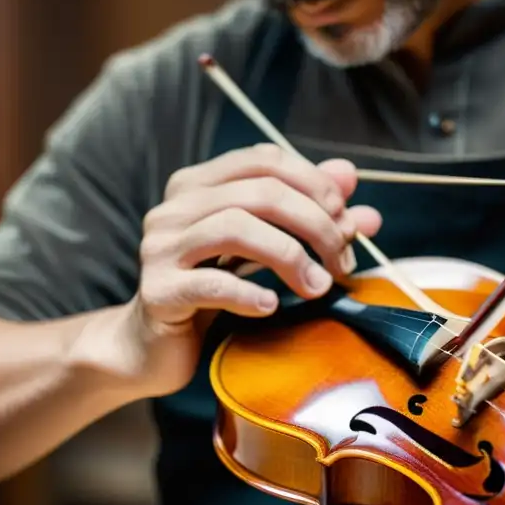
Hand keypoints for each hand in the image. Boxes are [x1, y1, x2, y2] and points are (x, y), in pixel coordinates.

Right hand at [124, 144, 380, 395]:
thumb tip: (350, 176)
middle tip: (341, 260)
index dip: (314, 183)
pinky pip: (211, 284)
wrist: (154, 345)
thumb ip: (305, 208)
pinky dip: (250, 293)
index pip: (265, 159)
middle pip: (260, 193)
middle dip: (315, 224)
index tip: (345, 218)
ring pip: (236, 228)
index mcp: (199, 184)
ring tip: (318, 286)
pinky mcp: (158, 292)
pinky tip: (272, 305)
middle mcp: (175, 207)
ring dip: (291, 256)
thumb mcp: (262, 244)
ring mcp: (161, 248)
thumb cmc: (214, 288)